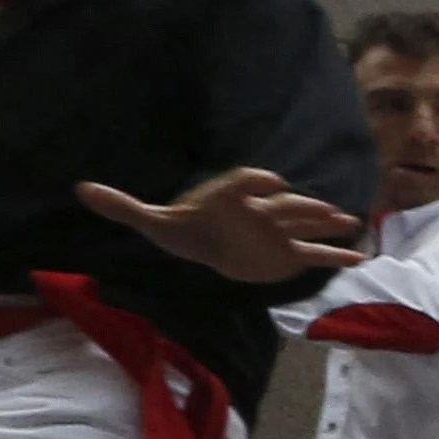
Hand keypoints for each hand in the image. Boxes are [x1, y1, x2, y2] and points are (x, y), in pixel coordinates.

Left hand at [78, 169, 364, 279]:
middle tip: (322, 207)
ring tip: (350, 221)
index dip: (258, 182)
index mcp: (229, 199)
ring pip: (304, 224)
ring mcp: (276, 232)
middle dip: (302, 206)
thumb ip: (123, 207)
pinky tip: (359, 257)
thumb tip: (80, 189)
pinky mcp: (285, 255)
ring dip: (326, 222)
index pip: (245, 184)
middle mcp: (258, 212)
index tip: (271, 182)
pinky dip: (335, 255)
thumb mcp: (152, 220)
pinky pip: (314, 254)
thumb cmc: (183, 229)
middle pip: (283, 205)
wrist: (207, 242)